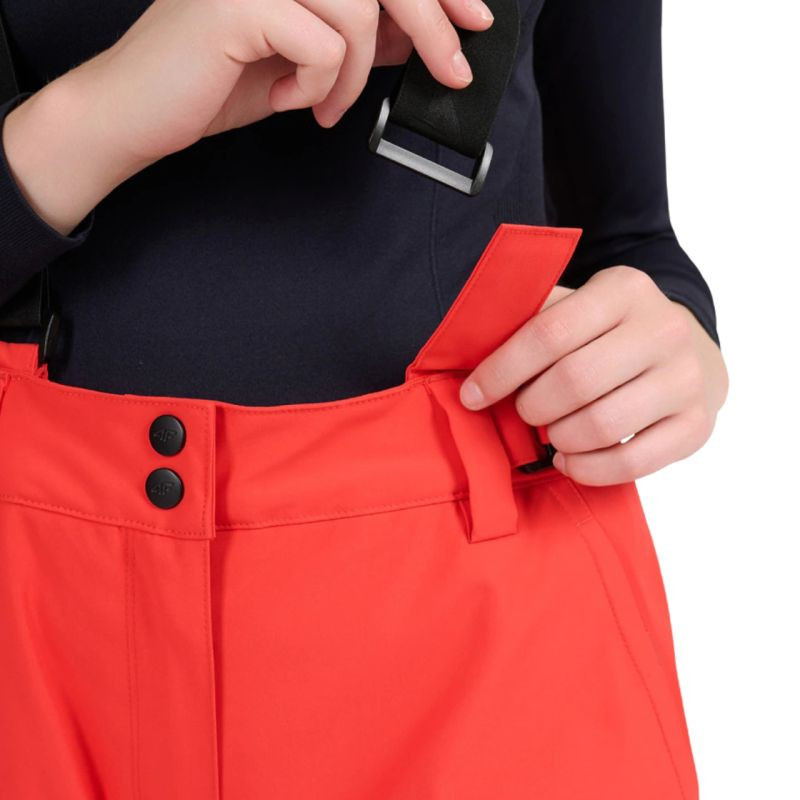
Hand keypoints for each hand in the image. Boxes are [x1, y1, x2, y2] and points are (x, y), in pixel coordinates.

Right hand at [2, 0, 492, 233]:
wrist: (143, 112)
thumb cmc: (217, 83)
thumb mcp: (306, 60)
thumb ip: (357, 38)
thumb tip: (416, 35)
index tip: (475, 18)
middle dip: (432, 25)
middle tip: (453, 72)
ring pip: (355, 12)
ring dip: (351, 76)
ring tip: (321, 107)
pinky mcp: (237, 4)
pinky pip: (321, 43)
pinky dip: (316, 84)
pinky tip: (288, 97)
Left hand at [458, 266, 728, 485]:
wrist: (688, 350)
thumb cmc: (610, 332)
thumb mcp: (577, 305)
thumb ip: (530, 316)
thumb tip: (469, 341)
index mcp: (624, 289)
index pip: (549, 333)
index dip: (501, 370)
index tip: (472, 396)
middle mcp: (664, 328)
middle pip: (574, 382)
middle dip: (532, 406)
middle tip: (524, 411)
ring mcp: (686, 378)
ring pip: (602, 425)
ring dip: (559, 438)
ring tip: (550, 433)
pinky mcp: (697, 425)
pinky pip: (632, 463)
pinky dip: (588, 469)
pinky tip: (569, 458)